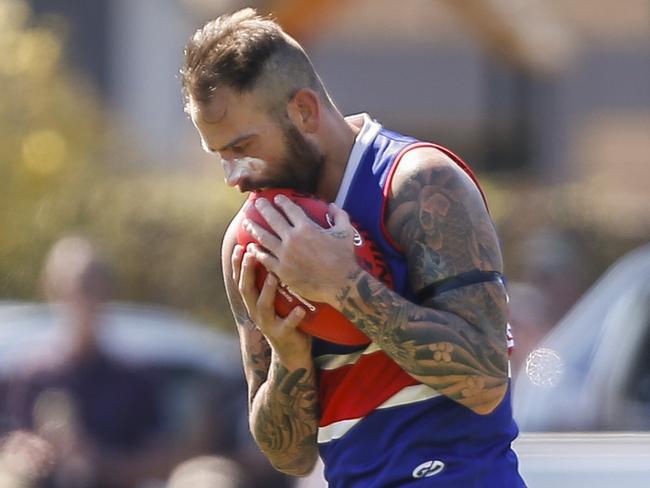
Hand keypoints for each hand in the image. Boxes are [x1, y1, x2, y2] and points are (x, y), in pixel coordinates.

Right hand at [232, 243, 310, 367]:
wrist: (290, 351)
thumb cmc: (285, 317)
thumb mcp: (275, 298)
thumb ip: (272, 279)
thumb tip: (274, 252)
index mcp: (253, 301)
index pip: (241, 279)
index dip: (237, 263)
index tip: (239, 245)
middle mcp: (256, 311)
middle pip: (246, 289)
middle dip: (247, 271)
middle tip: (250, 254)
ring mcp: (268, 324)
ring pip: (263, 306)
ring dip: (267, 290)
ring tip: (274, 276)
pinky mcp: (282, 334)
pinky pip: (287, 325)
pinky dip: (293, 317)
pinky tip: (301, 310)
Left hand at [242, 195, 360, 304]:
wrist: (341, 284)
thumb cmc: (345, 258)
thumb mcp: (346, 232)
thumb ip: (339, 215)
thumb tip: (332, 205)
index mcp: (307, 227)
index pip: (290, 209)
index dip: (282, 201)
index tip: (277, 198)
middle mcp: (292, 238)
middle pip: (273, 219)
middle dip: (263, 208)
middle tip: (257, 202)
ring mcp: (285, 255)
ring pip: (264, 237)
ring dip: (253, 227)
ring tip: (246, 222)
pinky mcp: (281, 270)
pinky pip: (265, 258)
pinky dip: (256, 252)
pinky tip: (251, 248)